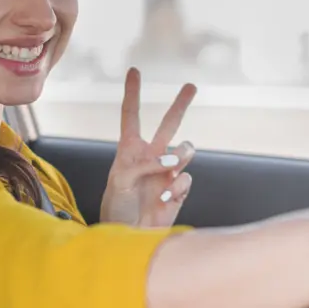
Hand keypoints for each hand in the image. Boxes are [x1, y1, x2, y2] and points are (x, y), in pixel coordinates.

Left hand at [100, 68, 197, 227]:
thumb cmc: (117, 208)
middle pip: (168, 124)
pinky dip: (177, 186)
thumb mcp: (120, 181)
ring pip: (186, 149)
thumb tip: (171, 161)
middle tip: (191, 86)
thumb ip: (142, 164)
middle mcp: (151, 157)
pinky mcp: (179, 189)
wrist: (129, 236)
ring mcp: (167, 172)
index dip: (133, 93)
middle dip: (180, 105)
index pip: (131, 116)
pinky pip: (186, 178)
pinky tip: (164, 198)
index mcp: (129, 150)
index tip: (135, 71)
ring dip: (183, 152)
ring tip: (174, 163)